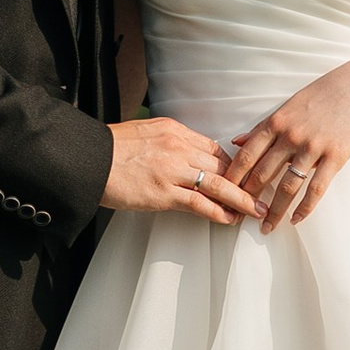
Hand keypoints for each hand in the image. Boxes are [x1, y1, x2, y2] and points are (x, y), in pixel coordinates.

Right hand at [101, 117, 257, 222]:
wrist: (87, 159)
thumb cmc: (110, 149)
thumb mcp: (144, 133)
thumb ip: (167, 142)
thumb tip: (183, 156)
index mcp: (175, 130)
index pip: (215, 148)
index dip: (234, 165)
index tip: (244, 177)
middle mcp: (178, 146)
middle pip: (223, 165)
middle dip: (245, 182)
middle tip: (262, 194)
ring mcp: (172, 169)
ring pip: (218, 184)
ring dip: (241, 199)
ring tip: (257, 211)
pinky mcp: (163, 192)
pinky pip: (199, 203)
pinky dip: (218, 211)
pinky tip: (230, 219)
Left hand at [224, 57, 349, 232]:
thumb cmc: (324, 94)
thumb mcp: (289, 105)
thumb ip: (263, 126)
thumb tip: (236, 141)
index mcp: (276, 122)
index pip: (247, 155)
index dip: (233, 177)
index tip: (224, 193)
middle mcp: (291, 136)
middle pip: (263, 174)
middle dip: (248, 198)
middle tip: (240, 216)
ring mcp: (313, 147)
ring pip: (288, 186)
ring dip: (275, 211)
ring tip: (267, 227)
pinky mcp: (336, 156)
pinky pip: (316, 188)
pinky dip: (305, 208)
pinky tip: (297, 220)